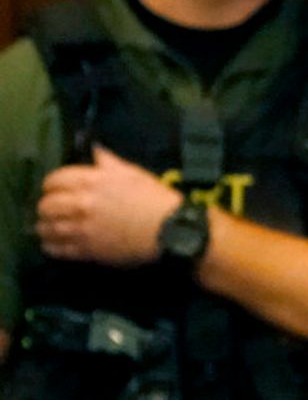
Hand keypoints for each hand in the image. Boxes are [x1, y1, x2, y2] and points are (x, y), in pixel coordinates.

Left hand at [36, 145, 181, 265]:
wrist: (171, 230)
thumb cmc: (154, 198)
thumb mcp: (132, 173)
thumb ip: (108, 161)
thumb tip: (94, 149)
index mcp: (90, 181)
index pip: (54, 180)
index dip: (52, 185)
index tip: (56, 189)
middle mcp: (81, 204)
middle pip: (46, 205)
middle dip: (46, 207)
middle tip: (51, 210)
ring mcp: (83, 229)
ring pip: (48, 228)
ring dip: (45, 227)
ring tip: (47, 228)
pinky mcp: (89, 250)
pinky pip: (59, 249)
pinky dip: (52, 246)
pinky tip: (52, 245)